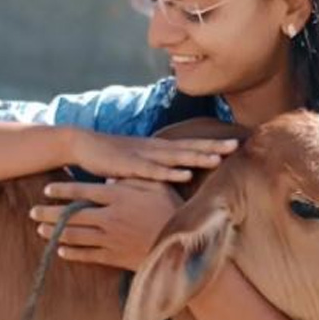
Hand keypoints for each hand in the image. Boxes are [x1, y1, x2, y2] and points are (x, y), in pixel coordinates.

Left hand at [30, 179, 185, 271]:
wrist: (184, 247)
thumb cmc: (173, 211)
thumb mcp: (156, 187)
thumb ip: (131, 180)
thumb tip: (110, 178)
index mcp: (118, 197)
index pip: (83, 192)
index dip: (63, 190)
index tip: (47, 189)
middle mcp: (109, 217)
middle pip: (71, 215)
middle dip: (49, 213)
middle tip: (32, 212)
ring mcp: (110, 239)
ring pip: (75, 235)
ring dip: (56, 233)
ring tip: (40, 230)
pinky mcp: (114, 257)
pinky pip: (87, 255)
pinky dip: (72, 253)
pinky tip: (61, 251)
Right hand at [66, 130, 234, 182]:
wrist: (82, 145)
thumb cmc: (111, 157)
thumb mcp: (137, 162)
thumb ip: (155, 168)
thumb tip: (172, 177)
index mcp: (158, 148)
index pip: (190, 144)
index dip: (212, 143)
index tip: (235, 142)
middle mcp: (155, 148)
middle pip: (189, 146)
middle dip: (213, 145)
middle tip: (237, 145)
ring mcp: (143, 156)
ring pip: (175, 157)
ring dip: (196, 157)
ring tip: (218, 158)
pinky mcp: (130, 166)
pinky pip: (153, 170)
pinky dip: (170, 172)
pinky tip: (184, 174)